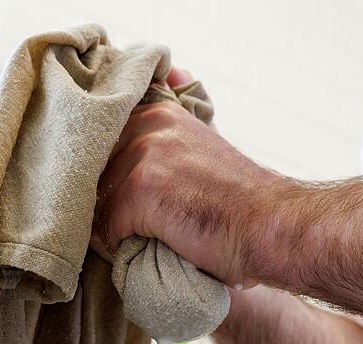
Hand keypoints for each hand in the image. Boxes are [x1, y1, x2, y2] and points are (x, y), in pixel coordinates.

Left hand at [92, 69, 294, 288]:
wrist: (269, 227)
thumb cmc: (236, 201)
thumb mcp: (202, 147)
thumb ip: (170, 127)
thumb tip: (169, 78)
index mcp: (159, 112)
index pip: (101, 145)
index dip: (110, 176)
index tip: (135, 198)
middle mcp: (148, 124)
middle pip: (93, 173)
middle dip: (108, 201)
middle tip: (142, 222)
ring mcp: (144, 153)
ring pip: (97, 202)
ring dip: (115, 226)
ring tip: (152, 234)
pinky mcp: (141, 188)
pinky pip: (105, 227)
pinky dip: (122, 245)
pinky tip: (153, 244)